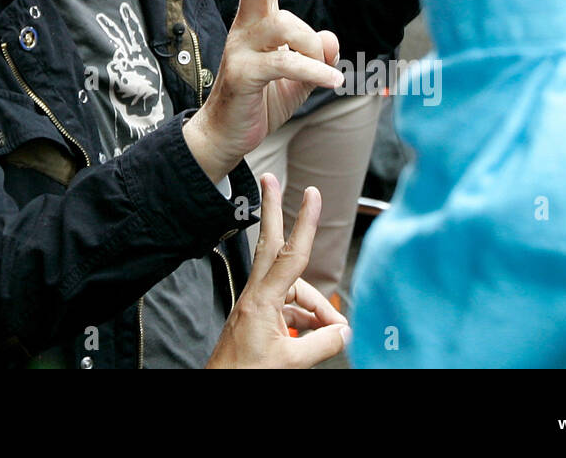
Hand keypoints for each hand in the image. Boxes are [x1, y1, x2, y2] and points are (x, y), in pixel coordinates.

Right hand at [183, 0, 341, 182]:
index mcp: (258, 24)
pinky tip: (333, 81)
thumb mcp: (297, 79)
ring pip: (284, 26)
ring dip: (311, 48)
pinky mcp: (242, 75)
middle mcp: (245, 29)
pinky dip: (312, 72)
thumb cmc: (259, 103)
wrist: (226, 139)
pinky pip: (283, 63)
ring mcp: (240, 50)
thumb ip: (315, 57)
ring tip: (326, 72)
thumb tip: (331, 37)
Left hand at [206, 177, 349, 367]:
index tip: (312, 194)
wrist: (220, 386)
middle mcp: (256, 294)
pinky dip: (306, 316)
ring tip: (335, 328)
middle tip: (269, 178)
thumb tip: (345, 331)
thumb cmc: (246, 374)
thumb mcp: (289, 362)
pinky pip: (287, 306)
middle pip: (272, 244)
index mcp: (261, 300)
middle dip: (273, 210)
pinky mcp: (257, 316)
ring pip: (292, 287)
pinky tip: (319, 332)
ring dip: (314, 303)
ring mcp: (256, 304)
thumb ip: (320, 344)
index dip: (306, 224)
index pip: (291, 254)